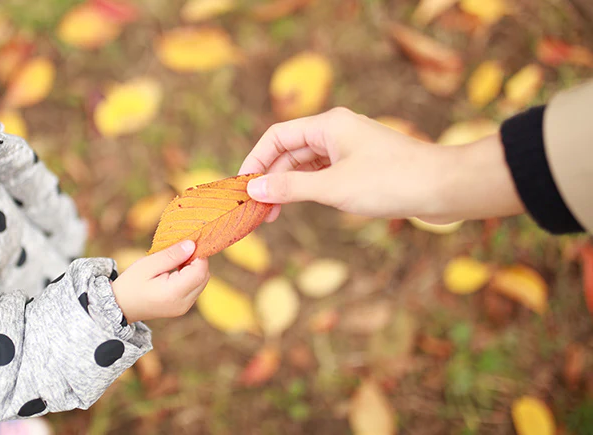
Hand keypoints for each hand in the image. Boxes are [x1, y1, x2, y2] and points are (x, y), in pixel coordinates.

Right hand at [111, 240, 209, 323]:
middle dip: (197, 260)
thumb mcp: (147, 265)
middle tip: (180, 250)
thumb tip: (192, 244)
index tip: (188, 242)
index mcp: (173, 293)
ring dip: (194, 268)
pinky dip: (190, 276)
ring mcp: (184, 307)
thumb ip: (171, 255)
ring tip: (175, 260)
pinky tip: (176, 270)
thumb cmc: (131, 284)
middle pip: (204, 276)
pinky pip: (195, 288)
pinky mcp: (183, 307)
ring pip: (202, 282)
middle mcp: (183, 304)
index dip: (198, 254)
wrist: (121, 306)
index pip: (200, 271)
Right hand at [238, 107, 523, 223]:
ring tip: (273, 214)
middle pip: (290, 151)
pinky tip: (301, 206)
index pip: (277, 136)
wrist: (444, 188)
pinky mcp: (362, 166)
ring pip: (306, 165)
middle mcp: (337, 131)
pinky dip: (308, 189)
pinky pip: (324, 174)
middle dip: (270, 178)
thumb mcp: (332, 187)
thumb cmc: (391, 181)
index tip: (242, 186)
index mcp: (328, 125)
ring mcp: (350, 148)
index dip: (255, 160)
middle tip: (256, 209)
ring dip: (288, 186)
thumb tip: (254, 188)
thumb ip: (289, 187)